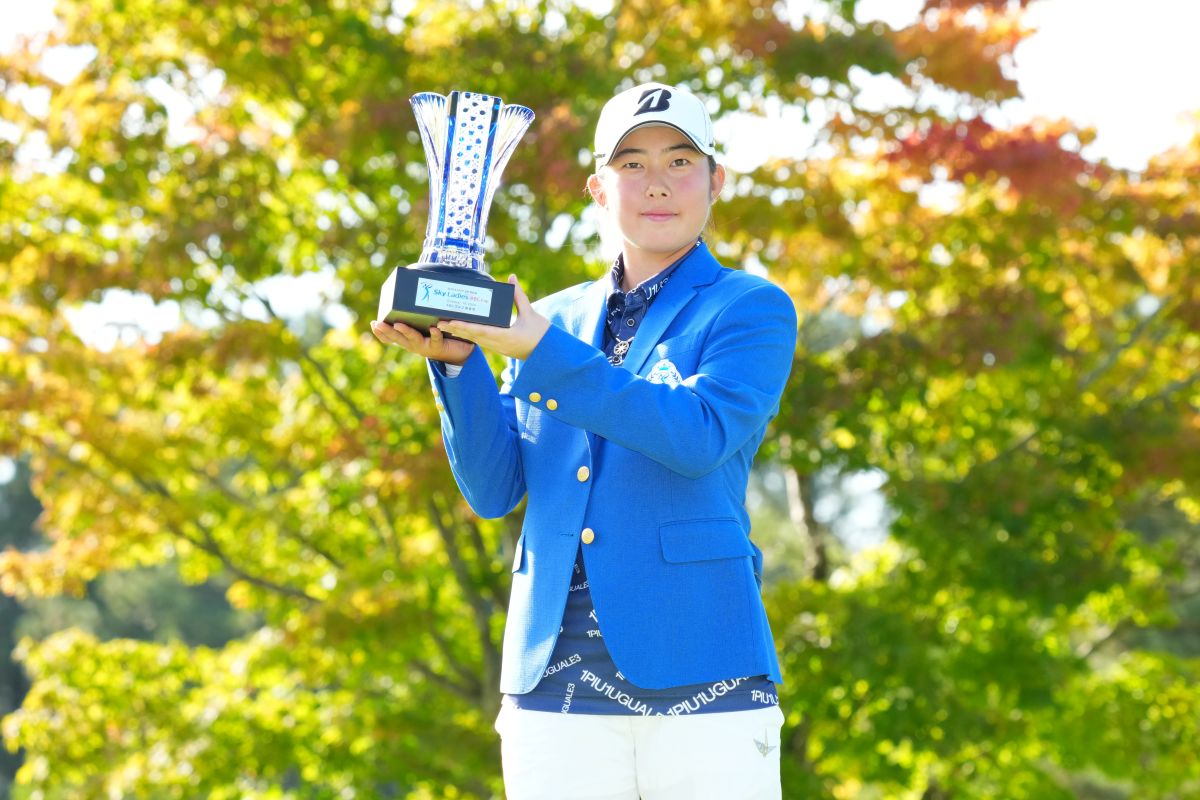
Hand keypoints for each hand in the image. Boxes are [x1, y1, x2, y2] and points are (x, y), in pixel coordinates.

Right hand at [370, 318, 475, 365]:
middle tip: (378, 324)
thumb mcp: (426, 325)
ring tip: (398, 324)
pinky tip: (433, 328)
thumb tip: (412, 290)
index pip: (390, 338)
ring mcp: (425, 346)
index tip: (373, 324)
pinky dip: (434, 334)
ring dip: (405, 331)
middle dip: (386, 331)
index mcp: (408, 338)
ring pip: (412, 339)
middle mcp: (413, 344)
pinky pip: (435, 340)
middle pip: (397, 338)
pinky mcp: (438, 347)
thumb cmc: (440, 335)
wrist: (458, 352)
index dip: (381, 333)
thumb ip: (418, 314)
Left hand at [434, 275, 548, 360]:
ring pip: (475, 340)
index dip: (465, 327)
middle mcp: (499, 344)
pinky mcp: (499, 348)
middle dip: (456, 330)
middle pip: (473, 337)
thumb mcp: (530, 313)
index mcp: (506, 336)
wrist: (547, 353)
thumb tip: (511, 278)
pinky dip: (469, 336)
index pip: (481, 331)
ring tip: (444, 326)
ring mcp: (498, 348)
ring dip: (460, 333)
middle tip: (440, 323)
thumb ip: (519, 295)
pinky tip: (460, 331)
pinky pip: (481, 341)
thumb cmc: (541, 334)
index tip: (452, 322)